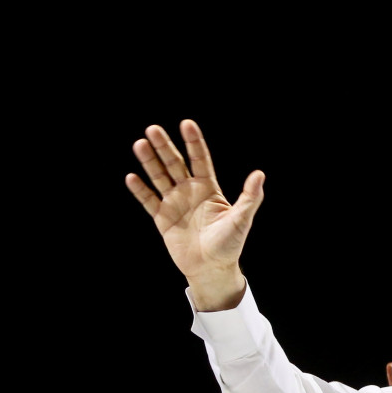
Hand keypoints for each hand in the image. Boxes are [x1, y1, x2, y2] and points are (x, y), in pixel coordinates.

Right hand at [124, 119, 265, 310]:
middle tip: (153, 129)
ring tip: (140, 144)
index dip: (194, 142)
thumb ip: (250, 197)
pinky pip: (149, 201)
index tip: (186, 124)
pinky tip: (132, 177)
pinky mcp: (162, 218)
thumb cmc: (230, 244)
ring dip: (150, 162)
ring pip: (159, 177)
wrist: (212, 268)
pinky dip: (140, 190)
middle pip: (175, 164)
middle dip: (165, 146)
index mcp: (208, 188)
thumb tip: (259, 174)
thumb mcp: (242, 219)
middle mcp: (189, 191)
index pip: (200, 159)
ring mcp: (174, 203)